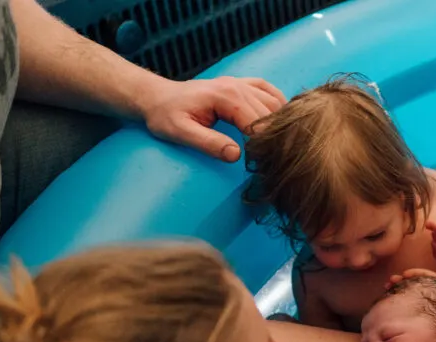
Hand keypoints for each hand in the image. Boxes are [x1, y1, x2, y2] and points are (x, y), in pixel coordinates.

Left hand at [140, 76, 285, 161]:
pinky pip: (269, 91)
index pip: (258, 123)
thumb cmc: (164, 116)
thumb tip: (236, 155)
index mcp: (225, 97)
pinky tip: (278, 121)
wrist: (157, 97)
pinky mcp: (241, 84)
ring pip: (275, 103)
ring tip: (272, 146)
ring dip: (278, 123)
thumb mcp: (180, 133)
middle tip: (269, 160)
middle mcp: (237, 86)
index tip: (261, 163)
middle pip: (270, 114)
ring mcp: (241, 83)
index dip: (263, 145)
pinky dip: (279, 105)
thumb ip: (208, 143)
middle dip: (272, 137)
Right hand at [387, 266, 435, 326]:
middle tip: (390, 281)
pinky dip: (402, 300)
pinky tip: (392, 300)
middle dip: (401, 280)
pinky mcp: (426, 312)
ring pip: (411, 292)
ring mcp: (429, 301)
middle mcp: (432, 291)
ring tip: (387, 288)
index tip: (404, 274)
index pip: (425, 276)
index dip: (414, 273)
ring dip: (398, 289)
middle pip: (414, 283)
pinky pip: (412, 304)